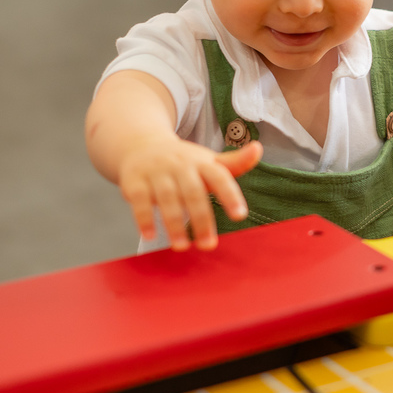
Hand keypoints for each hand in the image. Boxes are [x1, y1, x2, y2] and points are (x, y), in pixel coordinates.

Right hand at [117, 138, 261, 250]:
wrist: (141, 146)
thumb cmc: (183, 161)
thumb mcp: (209, 161)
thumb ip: (234, 163)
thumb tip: (258, 149)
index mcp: (202, 162)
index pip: (220, 176)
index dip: (230, 195)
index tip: (240, 216)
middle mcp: (180, 165)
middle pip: (193, 192)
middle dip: (201, 219)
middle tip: (208, 245)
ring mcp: (156, 172)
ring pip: (167, 198)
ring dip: (173, 224)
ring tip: (181, 246)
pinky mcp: (134, 181)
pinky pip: (139, 201)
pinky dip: (144, 218)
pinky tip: (151, 235)